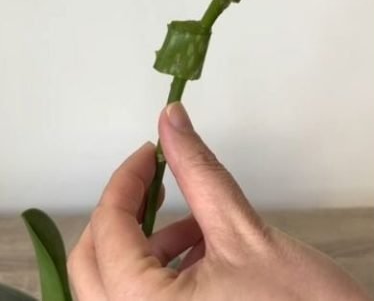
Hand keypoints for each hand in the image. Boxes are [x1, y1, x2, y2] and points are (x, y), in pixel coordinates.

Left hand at [68, 102, 369, 299]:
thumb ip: (201, 172)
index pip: (109, 231)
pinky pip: (141, 300)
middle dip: (122, 214)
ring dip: (143, 246)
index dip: (127, 181)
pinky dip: (159, 271)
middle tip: (153, 181)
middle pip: (93, 261)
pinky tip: (200, 254)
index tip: (150, 155)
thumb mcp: (245, 231)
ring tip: (192, 225)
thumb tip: (174, 125)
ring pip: (113, 284)